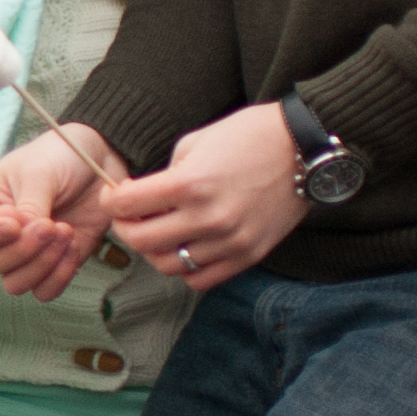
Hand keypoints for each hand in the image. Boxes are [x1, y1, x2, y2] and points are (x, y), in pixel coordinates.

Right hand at [0, 125, 124, 296]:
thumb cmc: (60, 157)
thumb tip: (23, 235)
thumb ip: (29, 206)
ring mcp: (26, 254)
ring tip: (64, 230)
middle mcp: (0, 236)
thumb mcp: (39, 173)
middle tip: (49, 225)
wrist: (99, 163)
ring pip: (15, 284)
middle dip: (21, 251)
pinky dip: (59, 275)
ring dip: (42, 263)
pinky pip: (45, 291)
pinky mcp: (53, 265)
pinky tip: (73, 245)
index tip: (13, 225)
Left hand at [98, 103, 303, 293]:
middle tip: (128, 218)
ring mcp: (229, 241)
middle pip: (141, 242)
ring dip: (154, 251)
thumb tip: (143, 198)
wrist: (304, 150)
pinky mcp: (248, 255)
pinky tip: (186, 247)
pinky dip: (185, 268)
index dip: (112, 201)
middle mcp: (208, 218)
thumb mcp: (196, 142)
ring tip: (159, 232)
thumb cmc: (250, 137)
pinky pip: (201, 279)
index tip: (114, 198)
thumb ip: (166, 175)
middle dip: (125, 228)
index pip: (127, 206)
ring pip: (168, 265)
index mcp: (191, 183)